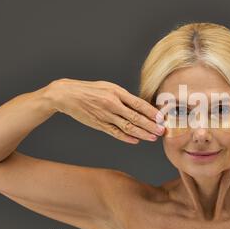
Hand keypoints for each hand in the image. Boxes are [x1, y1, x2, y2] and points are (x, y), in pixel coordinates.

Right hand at [46, 78, 164, 143]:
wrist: (67, 95)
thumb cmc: (90, 90)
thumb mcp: (108, 87)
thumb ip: (123, 96)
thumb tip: (140, 105)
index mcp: (116, 92)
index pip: (138, 103)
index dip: (151, 112)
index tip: (161, 118)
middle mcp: (112, 104)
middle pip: (136, 117)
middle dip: (151, 125)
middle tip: (162, 131)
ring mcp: (105, 115)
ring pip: (127, 127)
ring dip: (142, 133)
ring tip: (152, 137)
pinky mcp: (99, 124)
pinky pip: (115, 133)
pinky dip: (126, 138)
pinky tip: (136, 141)